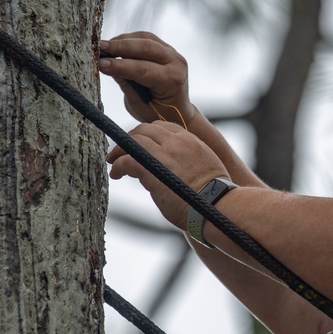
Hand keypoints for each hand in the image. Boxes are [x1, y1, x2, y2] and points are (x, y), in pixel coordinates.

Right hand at [98, 31, 194, 125]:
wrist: (177, 110)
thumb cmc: (158, 112)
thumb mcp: (139, 105)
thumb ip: (125, 84)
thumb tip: (106, 65)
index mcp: (172, 81)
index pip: (142, 69)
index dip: (119, 65)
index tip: (100, 63)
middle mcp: (176, 64)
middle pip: (145, 48)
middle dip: (119, 47)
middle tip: (99, 48)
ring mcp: (173, 54)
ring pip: (145, 39)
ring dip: (123, 40)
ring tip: (104, 46)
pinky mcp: (167, 48)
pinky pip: (147, 38)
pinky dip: (130, 38)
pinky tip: (115, 44)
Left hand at [107, 121, 228, 228]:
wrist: (218, 206)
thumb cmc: (215, 197)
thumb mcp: (206, 168)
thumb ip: (189, 161)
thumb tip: (174, 169)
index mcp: (191, 141)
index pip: (163, 127)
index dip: (148, 134)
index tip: (141, 145)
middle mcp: (177, 142)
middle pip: (145, 129)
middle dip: (131, 138)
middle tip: (121, 151)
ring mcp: (165, 154)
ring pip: (134, 140)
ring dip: (120, 149)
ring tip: (114, 161)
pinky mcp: (152, 169)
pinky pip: (127, 160)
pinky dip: (118, 165)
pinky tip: (116, 174)